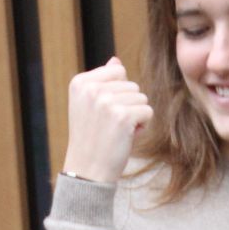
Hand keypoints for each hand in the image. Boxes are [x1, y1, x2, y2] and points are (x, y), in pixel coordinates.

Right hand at [61, 57, 153, 182]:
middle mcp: (92, 88)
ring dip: (136, 116)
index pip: (117, 70)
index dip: (119, 93)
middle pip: (132, 85)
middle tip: (111, 125)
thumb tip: (116, 60)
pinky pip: (148, 112)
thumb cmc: (92, 138)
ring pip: (141, 98)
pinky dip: (142, 126)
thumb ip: (102, 82)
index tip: (104, 112)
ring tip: (118, 131)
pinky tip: (127, 136)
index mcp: (80, 82)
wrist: (88, 169)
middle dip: (128, 105)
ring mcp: (106, 101)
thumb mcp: (90, 105)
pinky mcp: (122, 116)